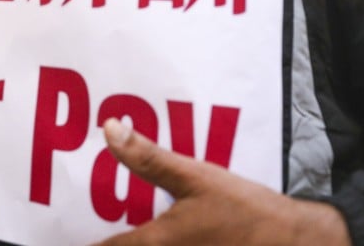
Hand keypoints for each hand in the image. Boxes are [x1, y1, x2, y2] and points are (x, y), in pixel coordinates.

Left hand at [92, 119, 349, 245]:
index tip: (65, 235)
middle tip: (98, 232)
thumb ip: (149, 157)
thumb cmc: (246, 210)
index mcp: (157, 243)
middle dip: (112, 245)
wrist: (298, 243)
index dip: (86, 245)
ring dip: (136, 245)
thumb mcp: (196, 176)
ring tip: (126, 233)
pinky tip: (167, 238)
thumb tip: (110, 129)